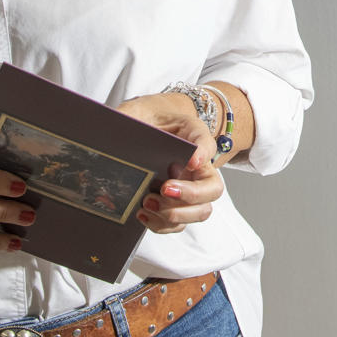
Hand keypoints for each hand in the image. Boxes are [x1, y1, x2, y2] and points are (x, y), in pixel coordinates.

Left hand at [116, 94, 223, 234]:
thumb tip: (124, 131)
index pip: (206, 143)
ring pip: (200, 211)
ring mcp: (188, 189)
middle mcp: (197, 167)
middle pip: (212, 189)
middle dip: (190, 195)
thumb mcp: (140, 112)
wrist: (143, 132)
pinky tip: (142, 214)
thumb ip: (133, 117)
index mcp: (193, 138)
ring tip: (148, 203)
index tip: (191, 160)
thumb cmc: (146, 121)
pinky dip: (161, 225)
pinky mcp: (174, 206)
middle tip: (165, 189)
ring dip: (176, 214)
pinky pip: (178, 225)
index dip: (203, 153)